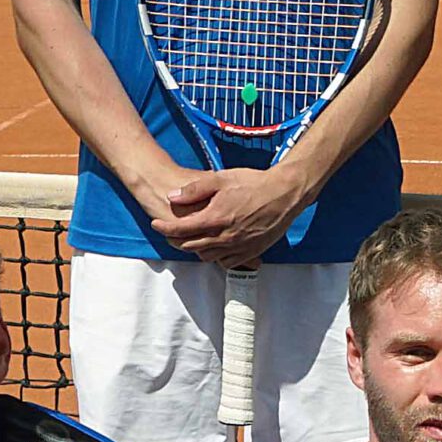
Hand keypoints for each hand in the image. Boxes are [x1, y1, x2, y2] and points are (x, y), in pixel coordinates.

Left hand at [151, 165, 305, 264]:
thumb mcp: (221, 178)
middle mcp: (225, 237)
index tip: (157, 225)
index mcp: (215, 218)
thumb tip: (172, 197)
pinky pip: (227, 262)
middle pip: (191, 246)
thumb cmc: (254, 183)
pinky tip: (216, 246)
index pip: (181, 230)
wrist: (285, 194)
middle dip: (177, 240)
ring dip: (196, 249)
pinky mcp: (251, 252)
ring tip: (193, 238)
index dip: (164, 228)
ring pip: (207, 256)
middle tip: (172, 232)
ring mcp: (239, 246)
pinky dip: (217, 256)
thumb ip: (194, 190)